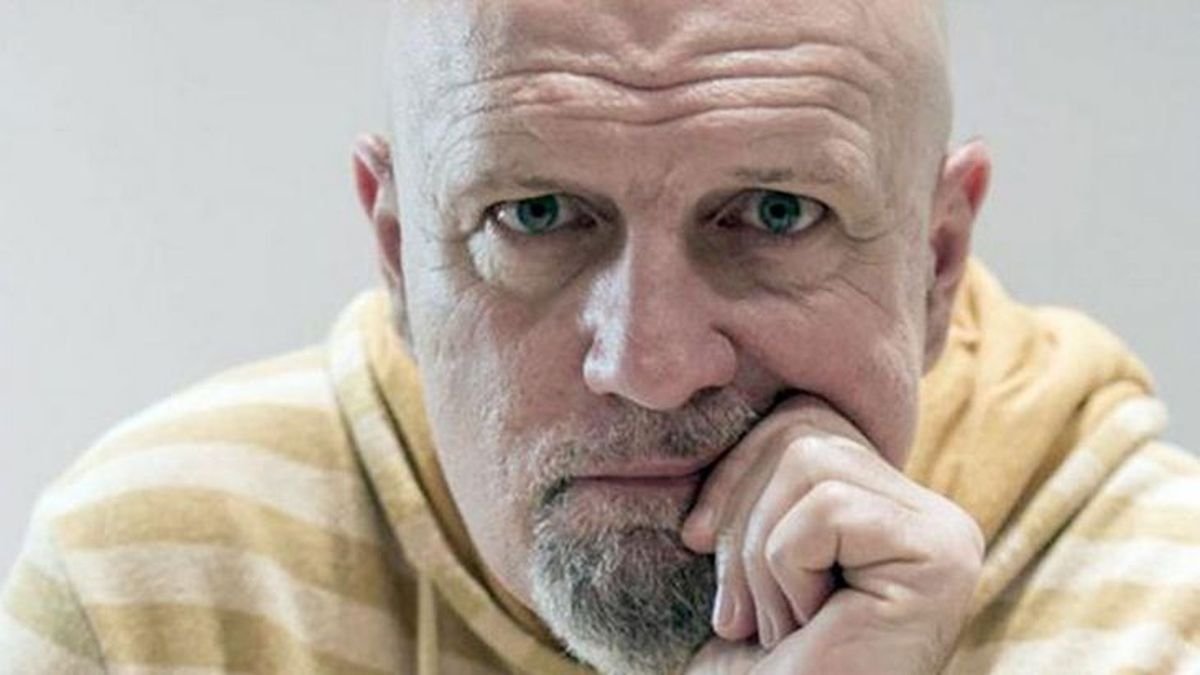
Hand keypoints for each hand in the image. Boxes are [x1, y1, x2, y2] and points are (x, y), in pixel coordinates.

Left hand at [680, 395, 983, 673]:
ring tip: (777, 622)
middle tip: (740, 608)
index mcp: (887, 504)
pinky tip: (809, 625)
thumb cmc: (759, 660)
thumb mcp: (748, 548)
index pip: (803, 419)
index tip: (694, 538)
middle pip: (802, 430)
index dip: (735, 469)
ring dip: (760, 555)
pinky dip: (786, 570)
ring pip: (809, 464)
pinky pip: (826, 511)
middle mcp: (929, 512)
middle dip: (740, 515)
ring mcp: (943, 532)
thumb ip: (761, 479)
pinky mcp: (940, 558)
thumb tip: (712, 396)